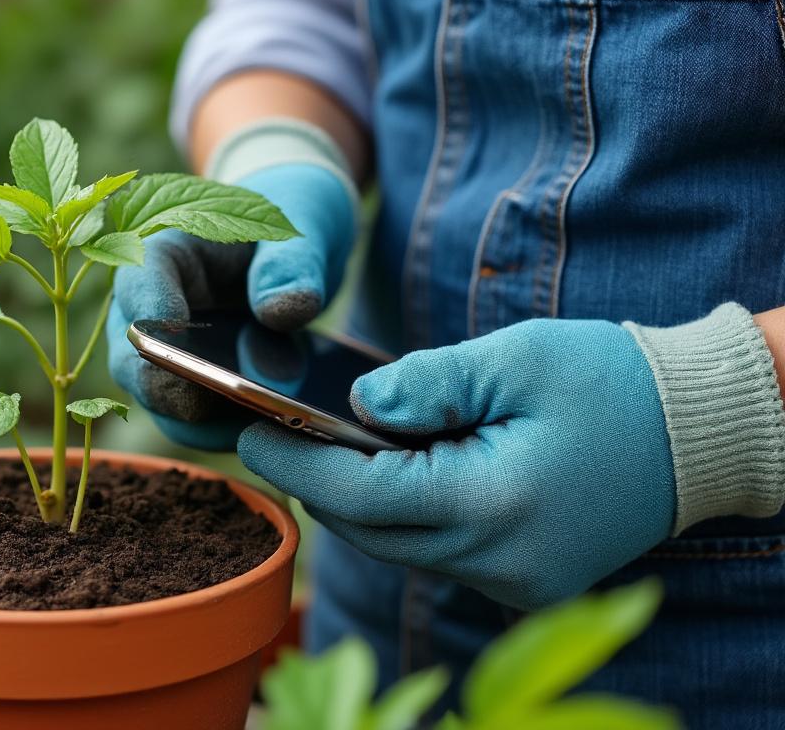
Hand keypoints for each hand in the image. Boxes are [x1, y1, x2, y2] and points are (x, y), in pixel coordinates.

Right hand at [107, 163, 357, 449]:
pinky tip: (277, 432)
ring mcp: (163, 358)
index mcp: (162, 252)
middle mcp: (146, 312)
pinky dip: (230, 432)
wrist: (292, 253)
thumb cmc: (289, 221)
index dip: (152, 312)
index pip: (139, 281)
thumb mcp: (303, 225)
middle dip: (172, 388)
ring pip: (161, 404)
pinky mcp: (190, 391)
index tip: (178, 333)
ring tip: (264, 425)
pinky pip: (196, 424)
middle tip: (219, 402)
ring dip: (207, 422)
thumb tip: (282, 312)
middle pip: (133, 361)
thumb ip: (293, 262)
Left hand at [238, 318, 676, 609]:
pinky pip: (436, 554)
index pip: (359, 496)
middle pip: (368, 531)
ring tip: (322, 446)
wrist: (699, 434)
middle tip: (271, 433)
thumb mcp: (515, 358)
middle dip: (312, 485)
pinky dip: (403, 515)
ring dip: (356, 502)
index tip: (245, 429)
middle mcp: (498, 561)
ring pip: (398, 547)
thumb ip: (425, 383)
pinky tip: (390, 470)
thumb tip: (350, 409)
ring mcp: (512, 583)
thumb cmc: (611, 382)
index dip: (292, 463)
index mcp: (494, 503)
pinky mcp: (522, 584)